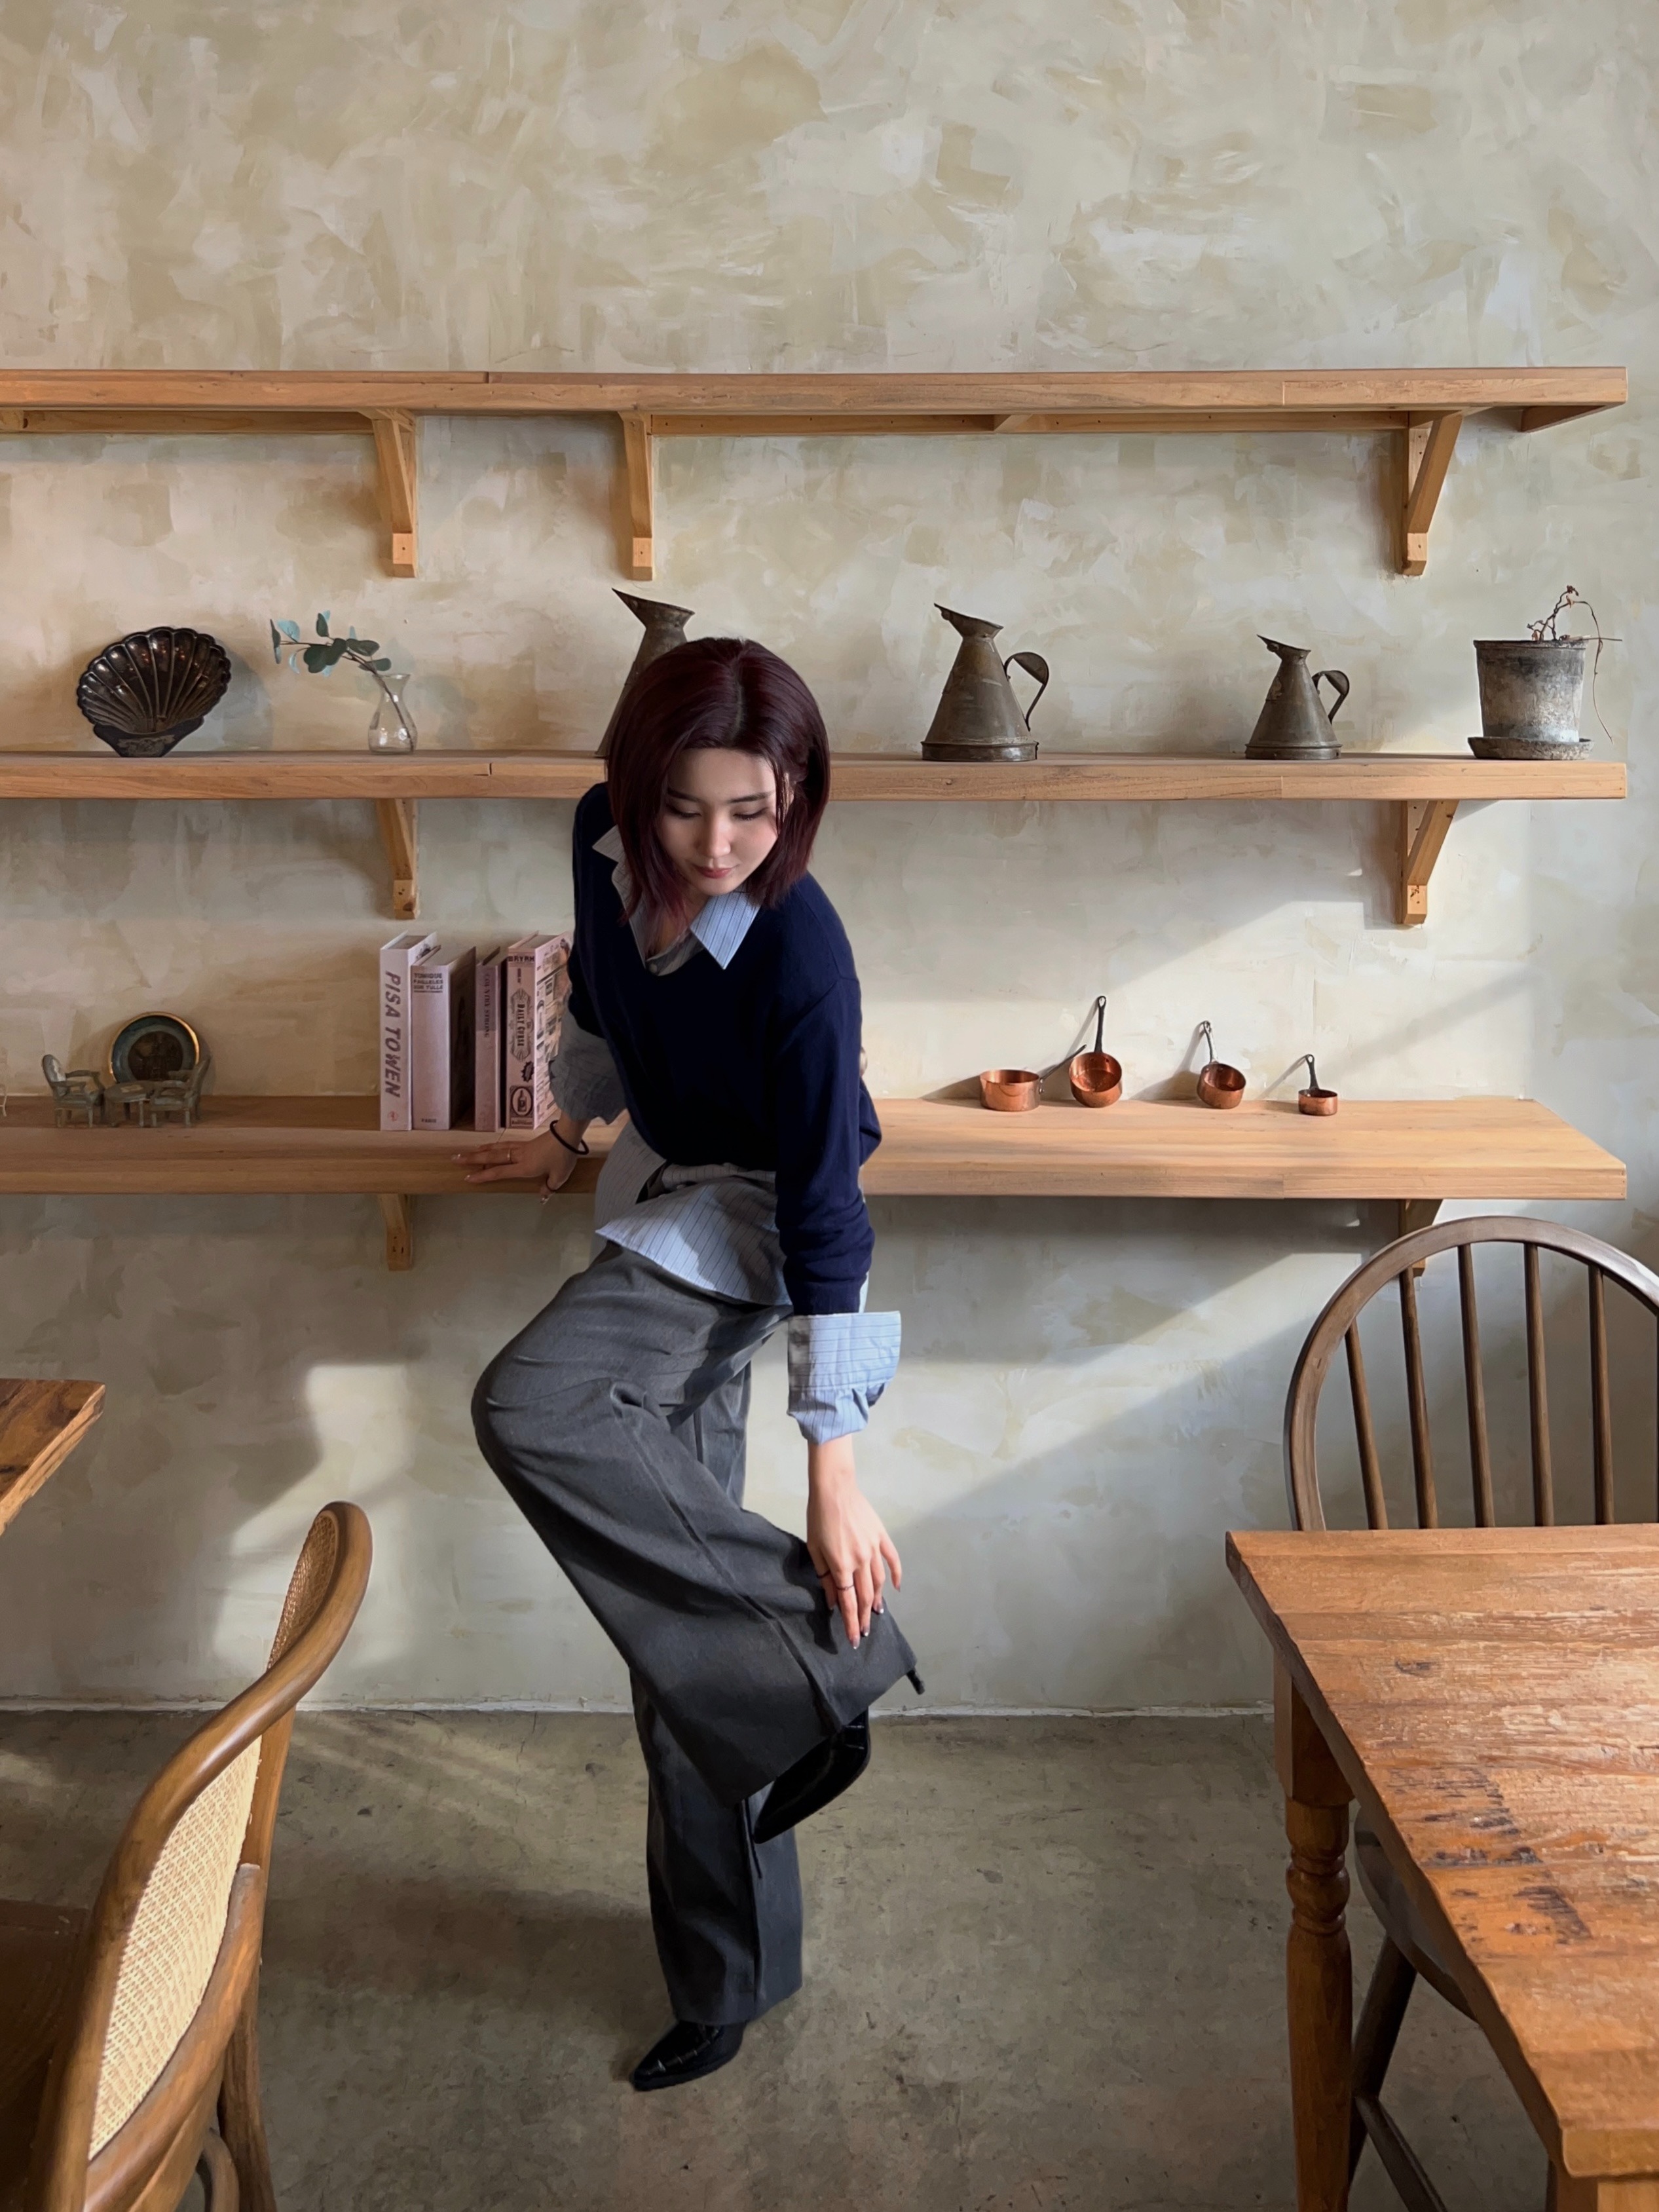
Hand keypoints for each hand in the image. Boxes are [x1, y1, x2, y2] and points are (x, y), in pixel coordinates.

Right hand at [455, 1119, 586, 1197]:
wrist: (568, 1135)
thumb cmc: (563, 1158)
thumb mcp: (559, 1177)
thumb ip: (550, 1187)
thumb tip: (542, 1195)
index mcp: (524, 1167)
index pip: (499, 1172)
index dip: (482, 1176)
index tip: (467, 1178)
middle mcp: (518, 1157)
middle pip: (491, 1157)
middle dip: (472, 1159)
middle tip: (455, 1159)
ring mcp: (521, 1148)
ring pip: (496, 1149)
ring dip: (481, 1151)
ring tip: (468, 1152)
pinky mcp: (526, 1142)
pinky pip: (505, 1144)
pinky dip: (494, 1145)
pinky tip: (490, 1146)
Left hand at [806, 1436, 901, 1649]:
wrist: (834, 1488)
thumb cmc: (818, 1518)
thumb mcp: (815, 1549)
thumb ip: (824, 1578)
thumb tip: (833, 1601)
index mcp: (842, 1565)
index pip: (849, 1602)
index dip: (851, 1623)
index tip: (853, 1639)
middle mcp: (861, 1560)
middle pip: (866, 1596)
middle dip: (865, 1617)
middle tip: (864, 1632)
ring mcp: (874, 1548)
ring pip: (879, 1582)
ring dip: (878, 1600)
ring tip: (876, 1613)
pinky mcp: (881, 1536)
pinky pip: (892, 1559)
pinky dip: (896, 1574)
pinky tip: (896, 1586)